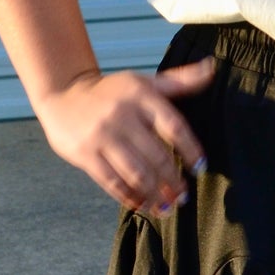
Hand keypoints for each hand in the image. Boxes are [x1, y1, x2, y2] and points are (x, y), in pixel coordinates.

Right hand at [36, 58, 217, 210]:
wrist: (63, 94)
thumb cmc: (113, 92)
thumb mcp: (145, 81)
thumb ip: (180, 80)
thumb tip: (212, 68)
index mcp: (141, 96)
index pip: (173, 126)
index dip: (190, 149)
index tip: (199, 168)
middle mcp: (122, 115)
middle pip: (156, 155)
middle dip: (172, 180)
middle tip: (183, 196)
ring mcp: (102, 135)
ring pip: (135, 173)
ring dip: (154, 193)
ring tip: (167, 206)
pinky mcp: (85, 153)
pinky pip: (111, 181)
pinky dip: (129, 196)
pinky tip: (141, 204)